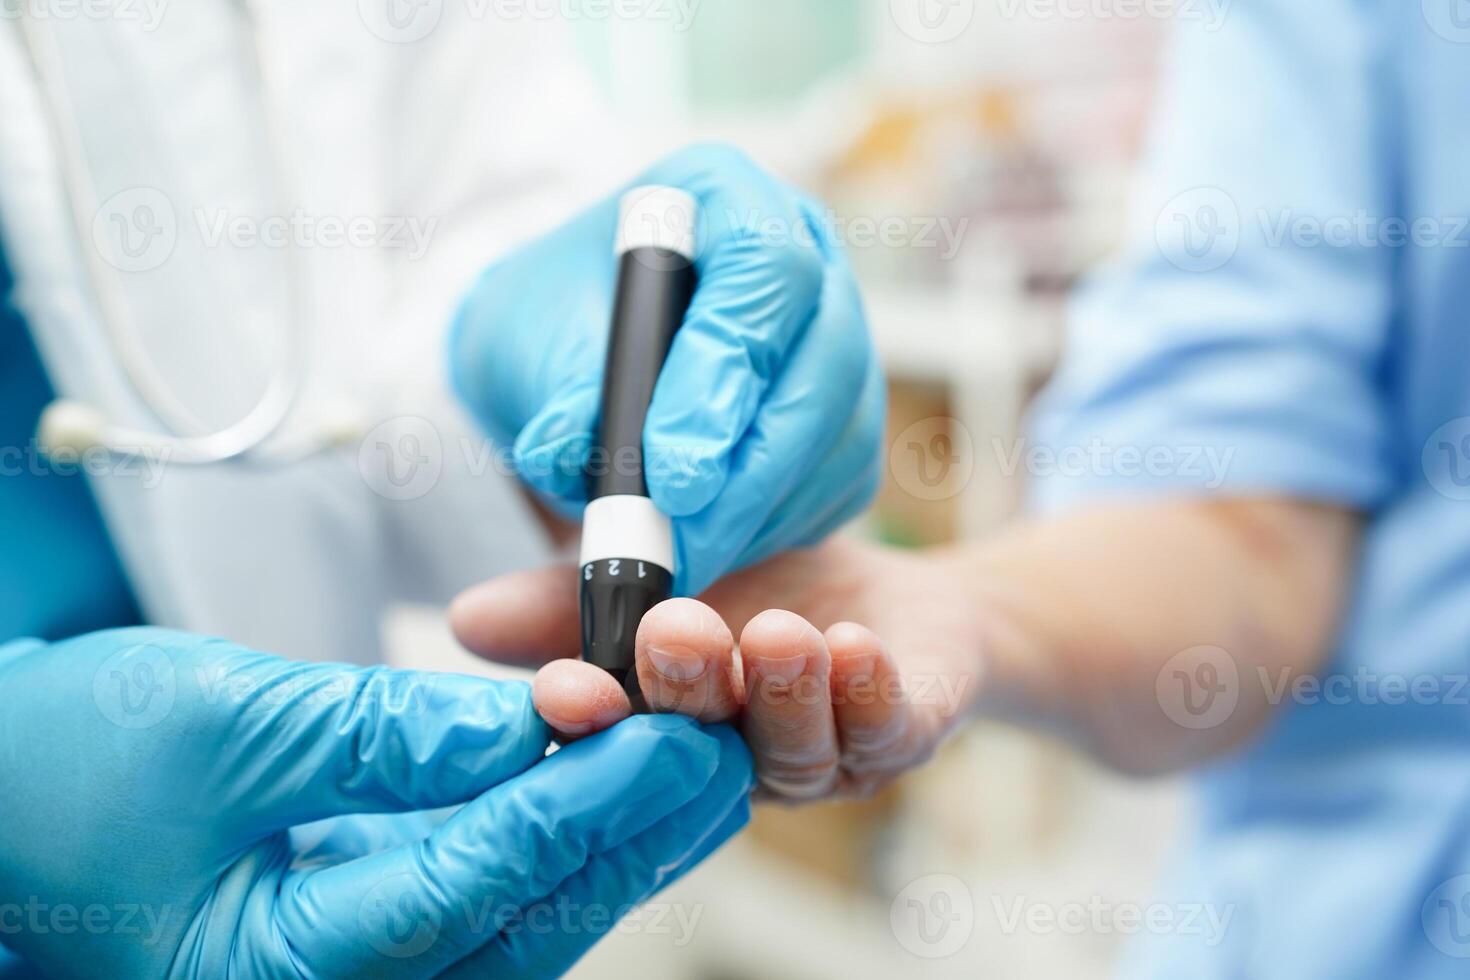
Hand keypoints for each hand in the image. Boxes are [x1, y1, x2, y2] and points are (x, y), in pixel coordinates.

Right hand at [0, 628, 751, 977]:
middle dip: (636, 827)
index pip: (480, 877)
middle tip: (719, 743)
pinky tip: (613, 786)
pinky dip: (560, 842)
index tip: (675, 733)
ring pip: (529, 919)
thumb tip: (545, 716)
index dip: (592, 799)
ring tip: (694, 757)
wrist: (11, 804)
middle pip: (529, 916)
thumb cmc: (71, 769)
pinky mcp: (375, 940)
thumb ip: (390, 730)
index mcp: (280, 969)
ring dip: (617, 838)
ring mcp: (360, 979)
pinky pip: (495, 905)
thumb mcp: (224, 727)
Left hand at [449, 143, 884, 595]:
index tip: (672, 472)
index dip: (726, 372)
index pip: (763, 267)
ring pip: (842, 427)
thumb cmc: (546, 331)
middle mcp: (803, 249)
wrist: (569, 360)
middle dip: (753, 466)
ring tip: (683, 557)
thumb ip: (557, 395)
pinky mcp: (848, 408)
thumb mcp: (523, 348)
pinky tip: (719, 543)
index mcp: (722, 194)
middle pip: (825, 356)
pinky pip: (844, 475)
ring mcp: (838, 328)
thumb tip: (572, 449)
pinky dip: (784, 524)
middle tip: (684, 541)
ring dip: (766, 508)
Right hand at [451, 539, 983, 802]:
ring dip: (780, 692)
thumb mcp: (665, 572)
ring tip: (774, 634)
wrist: (895, 608)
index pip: (616, 737)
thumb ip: (574, 595)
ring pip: (793, 749)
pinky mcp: (899, 735)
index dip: (588, 719)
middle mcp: (735, 755)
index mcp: (667, 726)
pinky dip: (868, 693)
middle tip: (674, 631)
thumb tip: (467, 618)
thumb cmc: (769, 594)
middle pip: (700, 743)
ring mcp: (820, 754)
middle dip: (684, 690)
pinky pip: (885, 732)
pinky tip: (853, 648)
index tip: (563, 689)